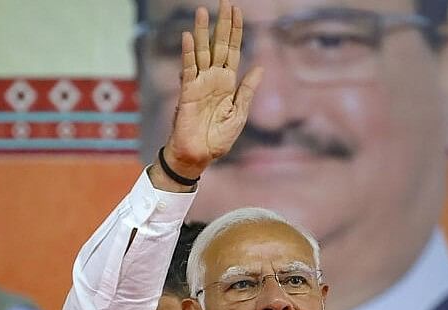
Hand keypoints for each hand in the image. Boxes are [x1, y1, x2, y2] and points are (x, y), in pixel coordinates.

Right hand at [159, 0, 262, 183]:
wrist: (200, 156)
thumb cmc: (219, 138)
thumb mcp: (240, 114)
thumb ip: (248, 90)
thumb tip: (260, 67)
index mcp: (228, 83)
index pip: (232, 50)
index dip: (235, 31)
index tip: (237, 11)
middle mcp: (213, 78)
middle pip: (217, 45)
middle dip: (221, 24)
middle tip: (224, 2)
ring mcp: (199, 83)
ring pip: (201, 52)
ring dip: (202, 32)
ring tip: (203, 11)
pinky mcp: (187, 92)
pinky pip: (188, 69)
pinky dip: (188, 53)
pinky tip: (189, 37)